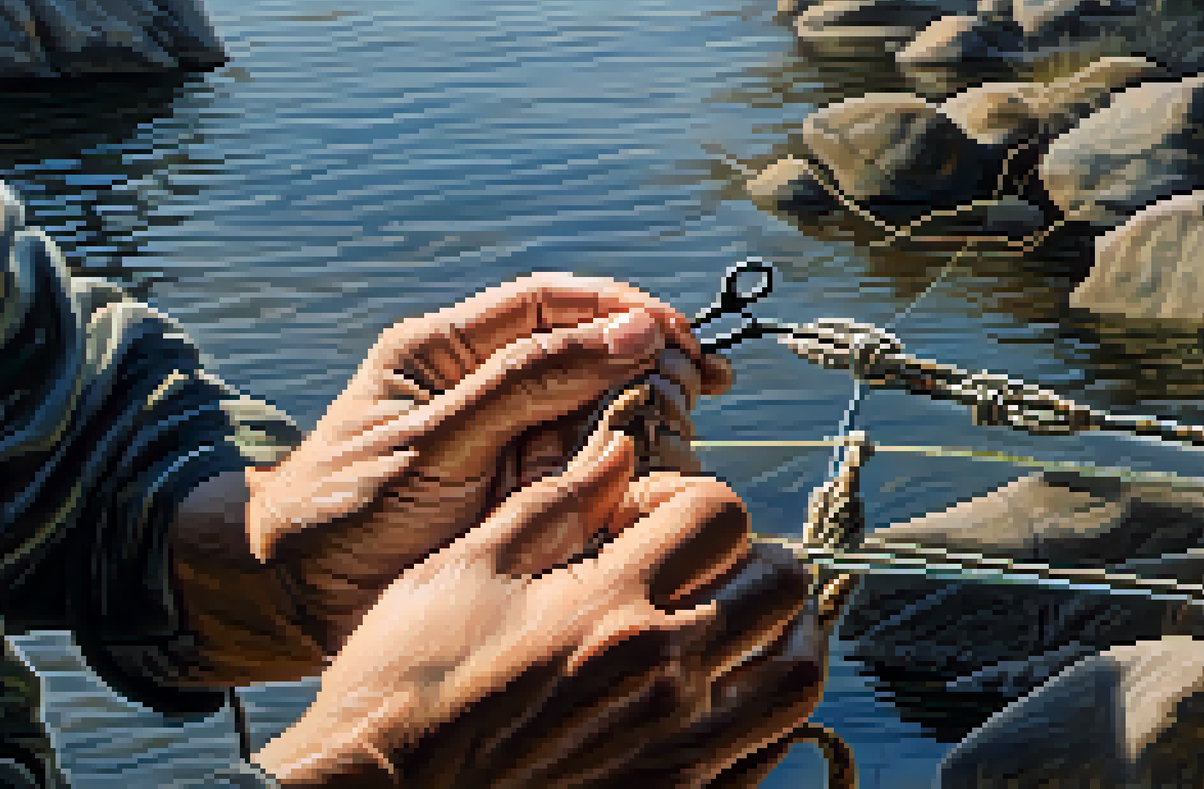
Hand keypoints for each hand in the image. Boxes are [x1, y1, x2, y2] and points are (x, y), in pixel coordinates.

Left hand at [244, 273, 732, 654]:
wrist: (295, 602)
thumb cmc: (342, 513)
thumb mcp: (434, 444)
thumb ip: (529, 385)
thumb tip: (632, 333)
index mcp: (449, 349)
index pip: (554, 302)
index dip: (625, 310)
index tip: (682, 338)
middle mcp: (487, 387)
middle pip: (590, 354)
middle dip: (648, 370)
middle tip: (692, 399)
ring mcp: (510, 441)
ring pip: (602, 413)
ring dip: (647, 426)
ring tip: (679, 447)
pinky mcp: (526, 493)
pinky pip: (593, 470)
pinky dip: (630, 476)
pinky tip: (656, 487)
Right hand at [253, 411, 824, 788]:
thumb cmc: (406, 685)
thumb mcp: (465, 570)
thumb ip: (554, 504)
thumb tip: (619, 451)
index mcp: (610, 605)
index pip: (722, 515)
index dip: (693, 498)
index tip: (652, 517)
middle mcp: (662, 676)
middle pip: (781, 586)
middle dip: (753, 555)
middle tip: (707, 564)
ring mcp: (677, 749)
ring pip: (797, 676)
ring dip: (783, 635)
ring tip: (741, 624)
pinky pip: (770, 751)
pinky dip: (765, 712)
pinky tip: (722, 695)